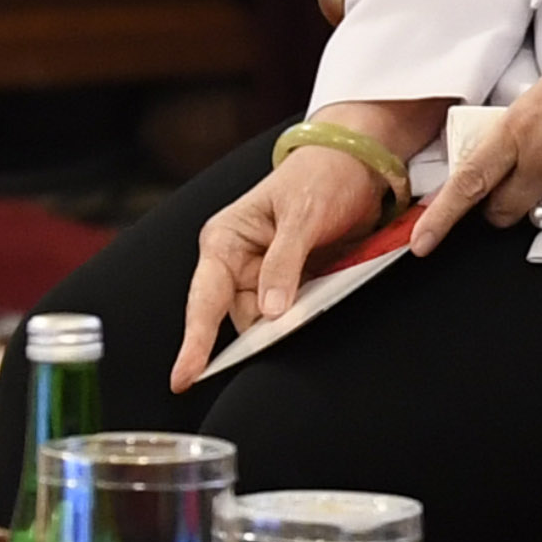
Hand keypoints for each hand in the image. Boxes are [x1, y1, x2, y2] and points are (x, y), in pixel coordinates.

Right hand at [173, 97, 439, 385]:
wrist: (356, 164)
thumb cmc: (321, 177)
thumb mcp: (303, 215)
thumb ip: (284, 263)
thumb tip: (270, 313)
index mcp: (224, 241)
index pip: (204, 299)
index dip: (195, 342)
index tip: (185, 377)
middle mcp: (236, 262)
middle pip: (240, 319)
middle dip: (263, 334)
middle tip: (296, 323)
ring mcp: (263, 276)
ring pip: (268, 322)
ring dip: (290, 324)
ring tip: (320, 287)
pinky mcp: (291, 284)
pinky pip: (292, 314)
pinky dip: (304, 316)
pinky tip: (321, 298)